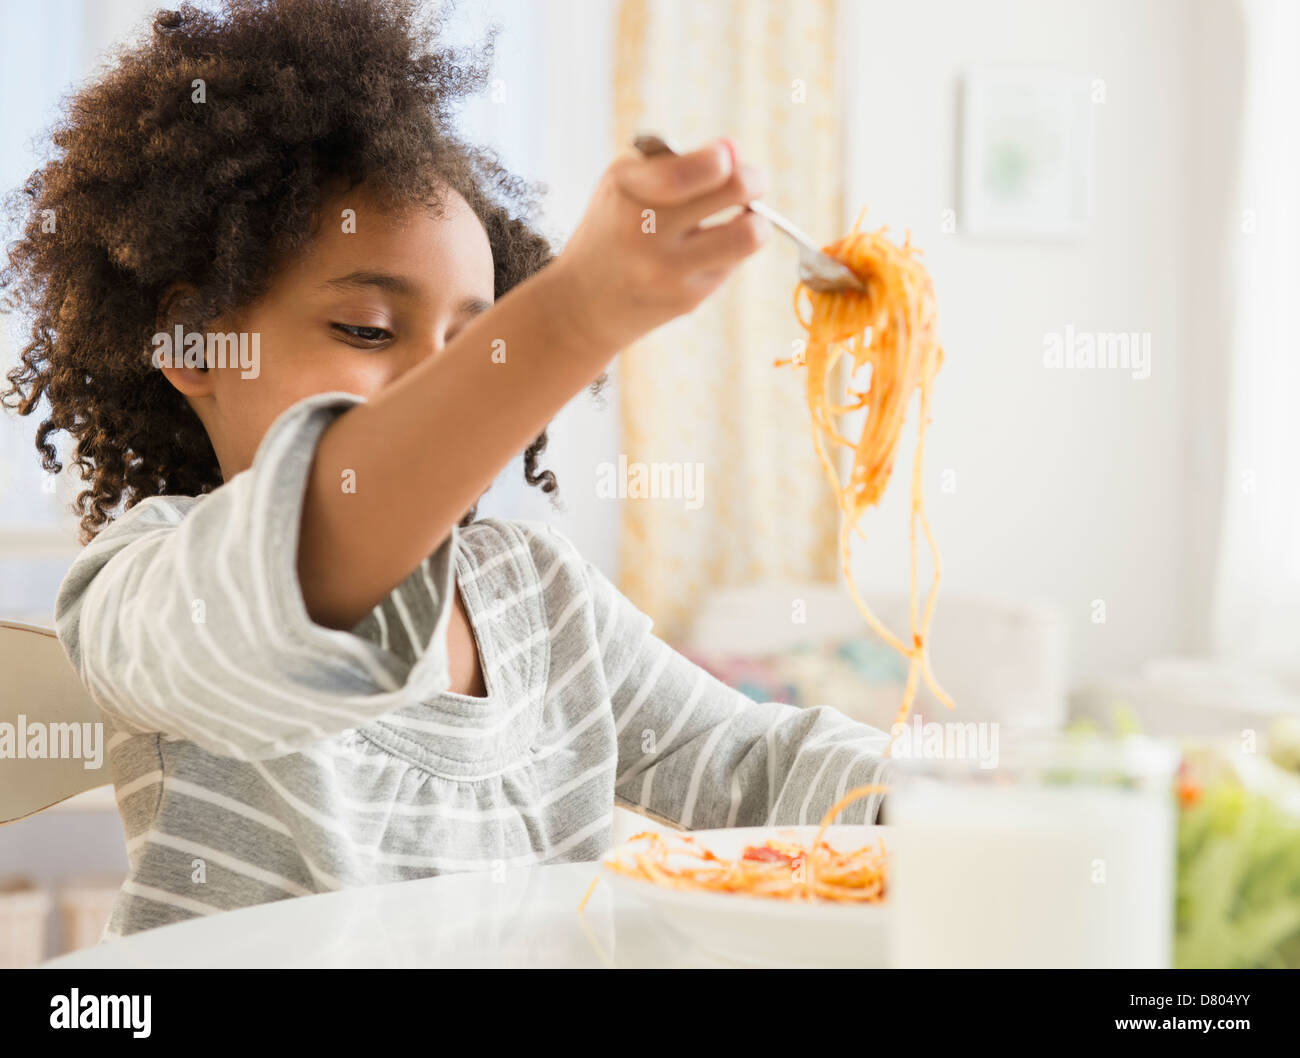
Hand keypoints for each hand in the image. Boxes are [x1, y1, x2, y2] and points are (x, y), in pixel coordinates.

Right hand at [550, 137, 769, 350]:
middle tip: (749, 182)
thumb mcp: (626, 184)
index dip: (724, 157)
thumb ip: (676, 163)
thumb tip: (734, 150)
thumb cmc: (613, 228)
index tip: (724, 157)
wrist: (582, 304)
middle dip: (753, 179)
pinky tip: (707, 249)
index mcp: (627, 190)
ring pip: (749, 235)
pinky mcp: (688, 298)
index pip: (693, 169)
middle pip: (736, 189)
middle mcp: (647, 232)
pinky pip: (732, 263)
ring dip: (757, 221)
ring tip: (743, 217)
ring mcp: (669, 270)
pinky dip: (729, 250)